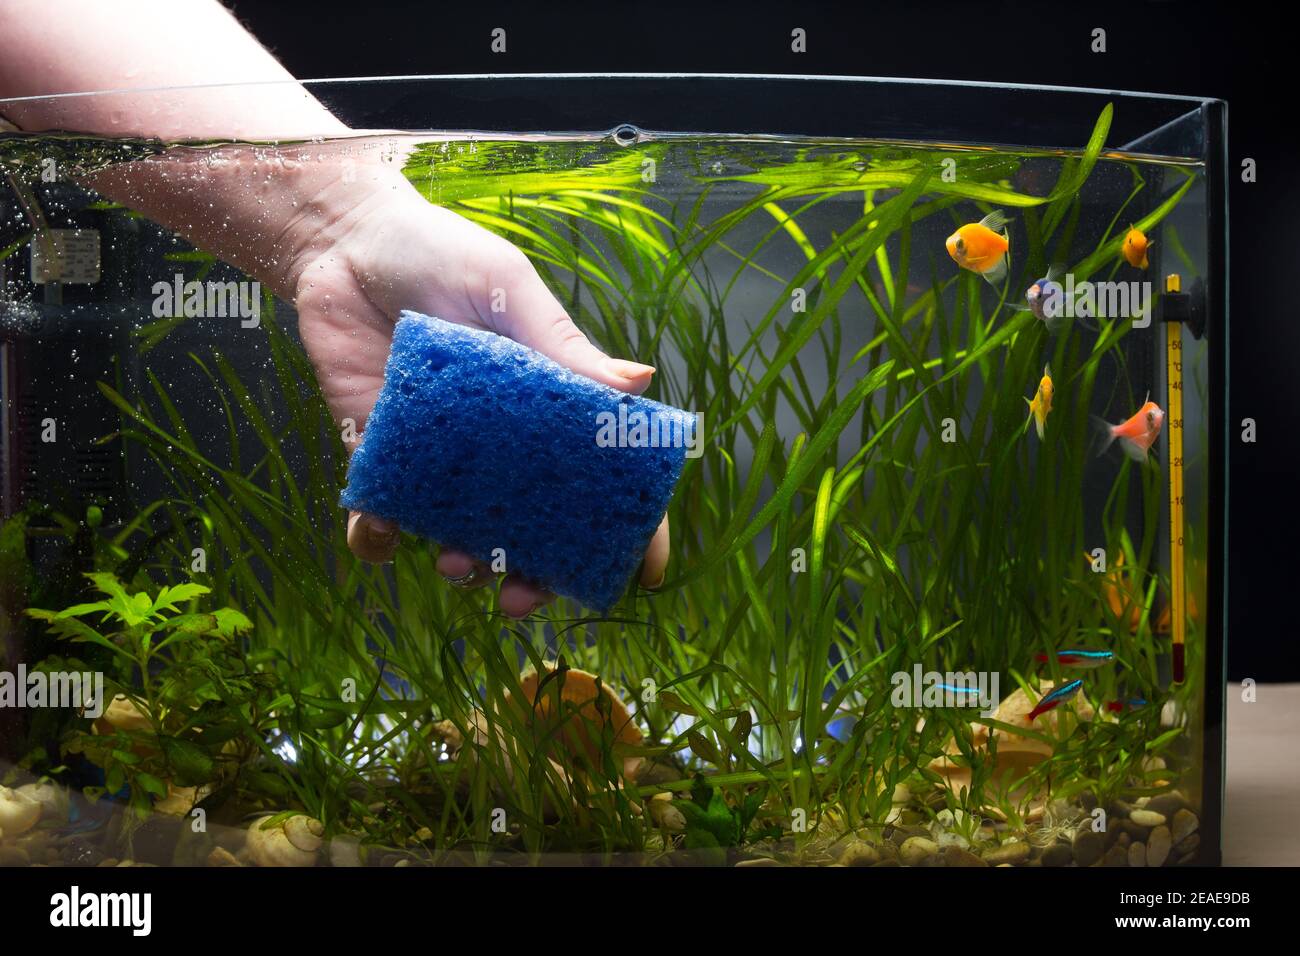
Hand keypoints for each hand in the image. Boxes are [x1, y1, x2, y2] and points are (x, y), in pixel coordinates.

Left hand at [284, 164, 670, 616]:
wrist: (343, 243)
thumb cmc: (439, 254)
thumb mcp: (507, 292)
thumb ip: (561, 345)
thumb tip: (639, 383)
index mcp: (547, 405)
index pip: (600, 476)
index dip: (630, 528)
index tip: (646, 575)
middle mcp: (499, 443)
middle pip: (534, 527)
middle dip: (535, 576)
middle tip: (521, 596)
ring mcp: (439, 456)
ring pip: (462, 534)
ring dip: (463, 565)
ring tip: (456, 564)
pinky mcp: (378, 453)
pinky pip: (380, 513)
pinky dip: (376, 536)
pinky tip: (377, 534)